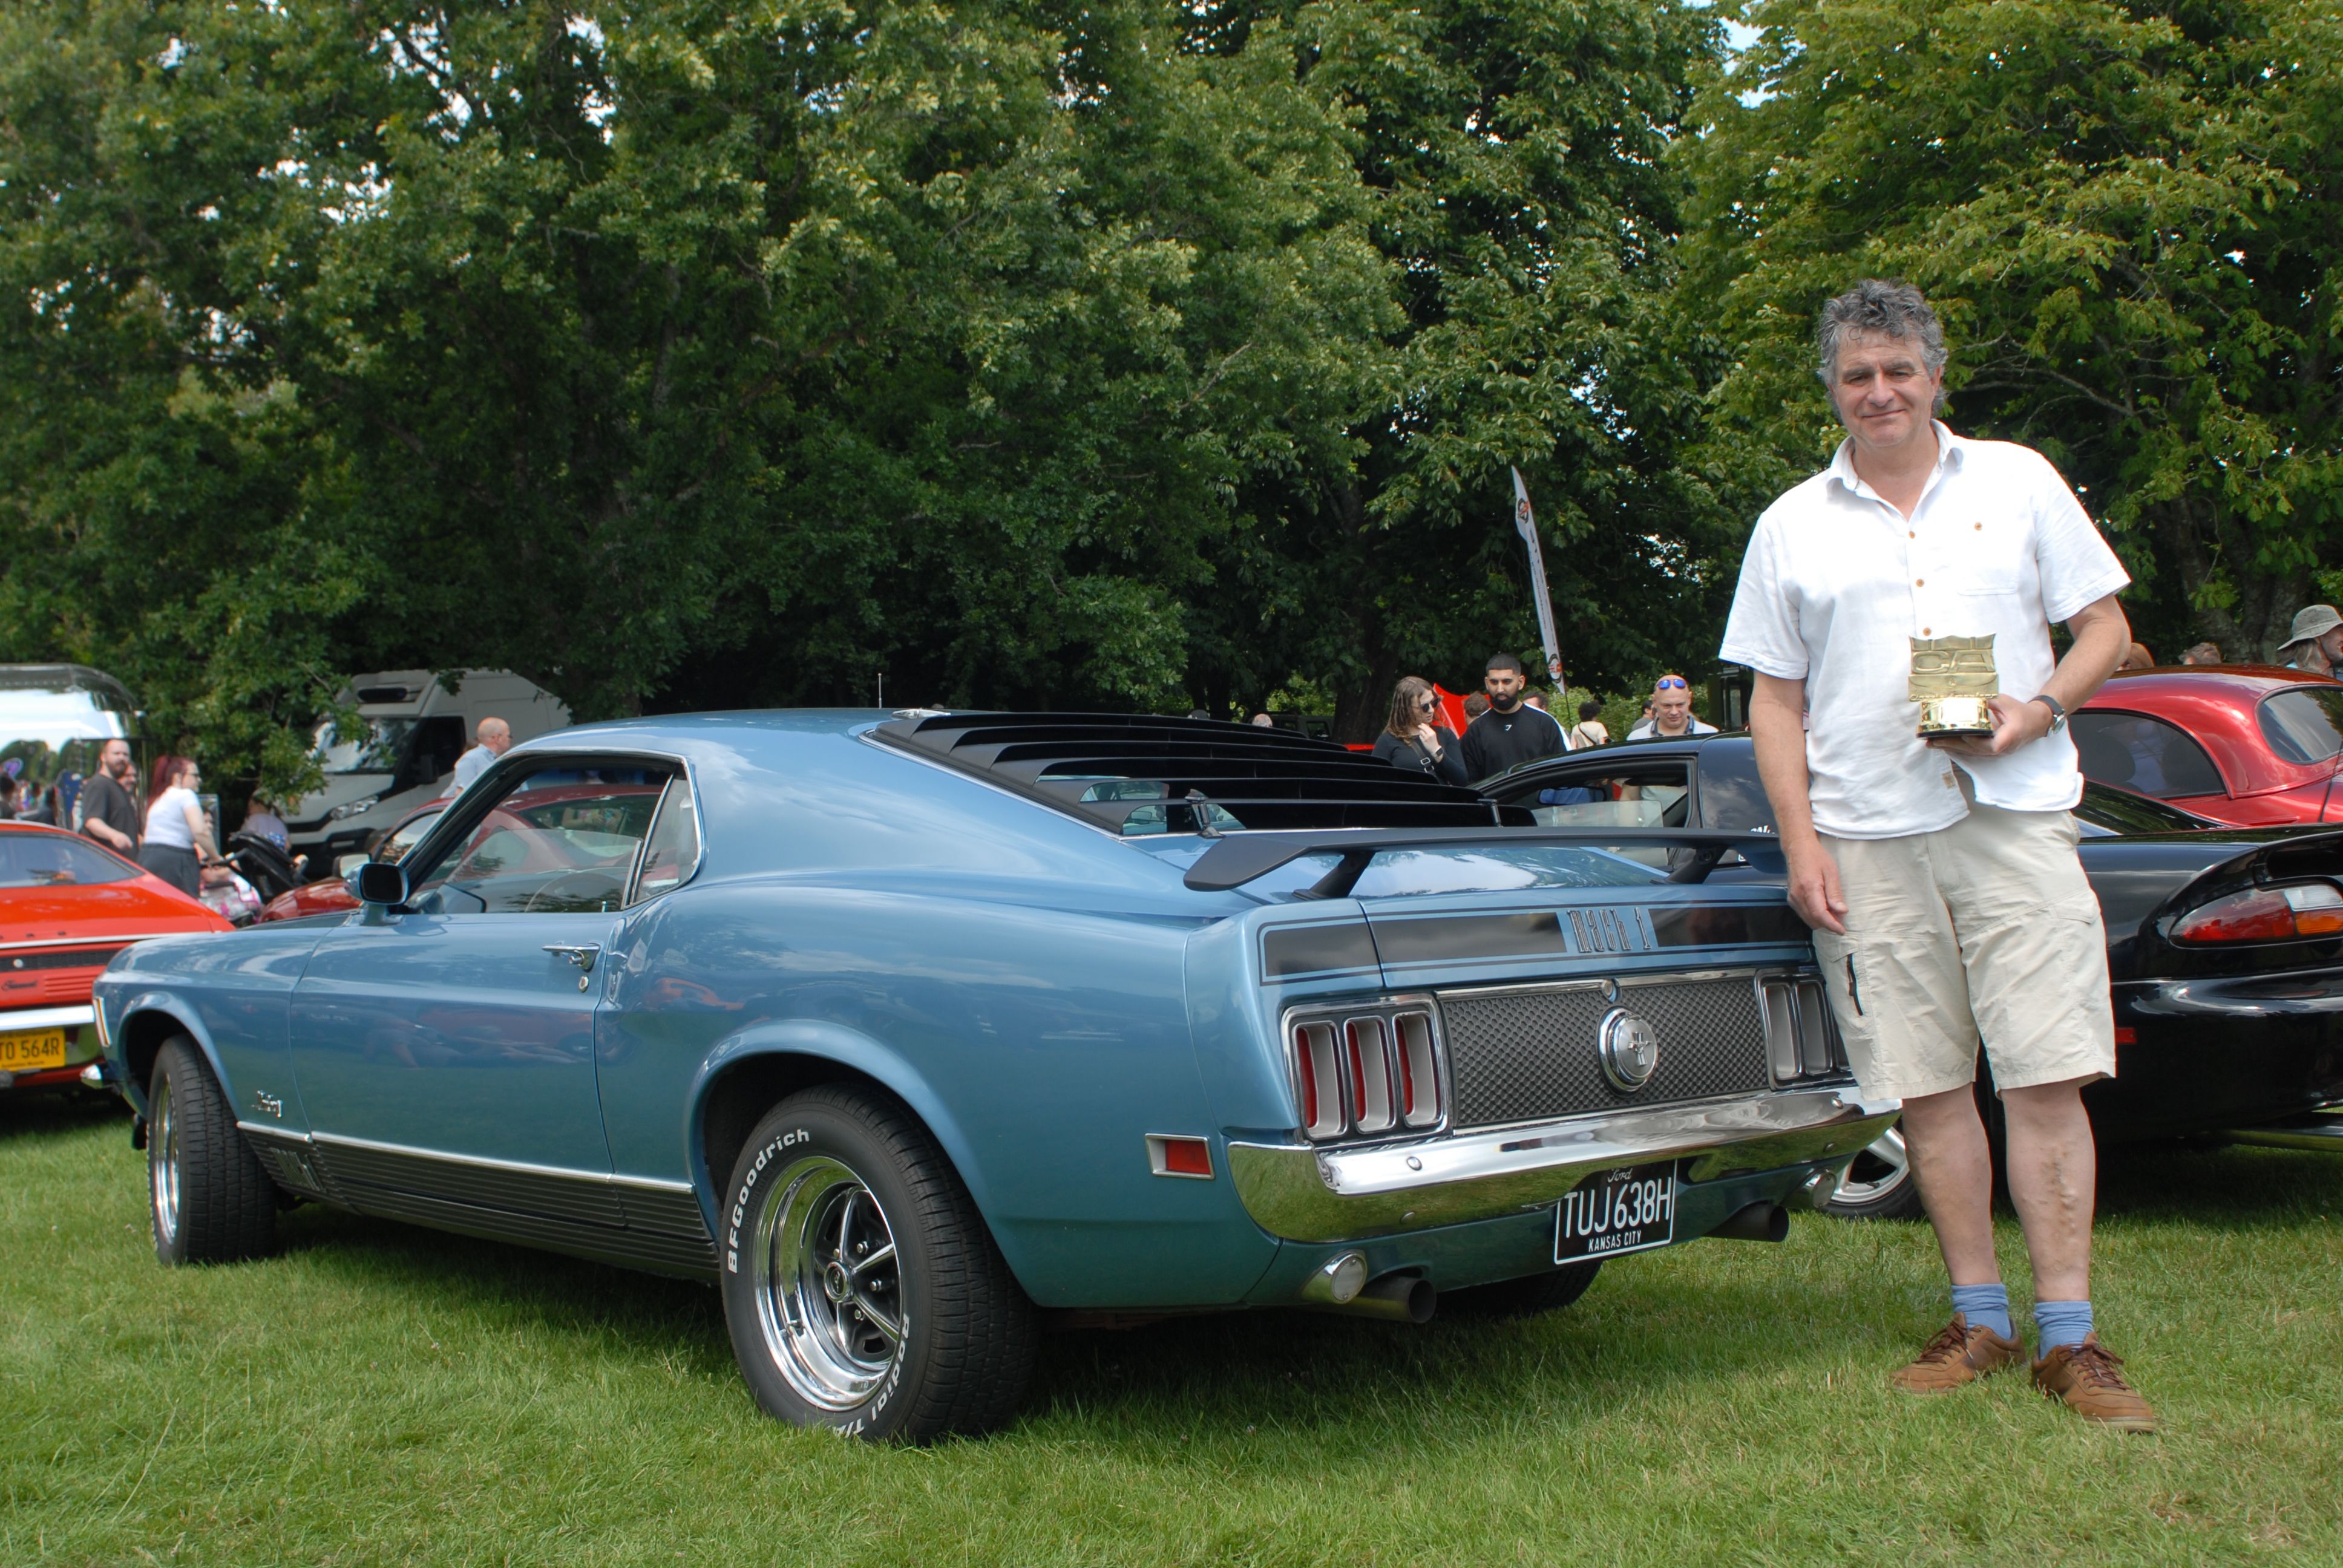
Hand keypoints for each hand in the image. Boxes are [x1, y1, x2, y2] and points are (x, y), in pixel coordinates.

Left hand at [1415, 723, 1441, 751]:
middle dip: (1421, 726)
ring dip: (1421, 732)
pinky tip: (1422, 737)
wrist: (1435, 748)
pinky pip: (1420, 736)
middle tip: (1419, 725)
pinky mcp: (1423, 741)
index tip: (1421, 723)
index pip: (1427, 727)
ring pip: (1421, 732)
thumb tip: (1426, 725)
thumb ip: (1430, 730)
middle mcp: (1429, 734)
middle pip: (1423, 728)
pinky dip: (1420, 736)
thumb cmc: (1434, 741)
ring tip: (1422, 734)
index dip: (1423, 725)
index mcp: (1433, 732)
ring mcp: (1426, 738)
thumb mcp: (1433, 735)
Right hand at [1785, 839, 1847, 933]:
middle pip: (1813, 921)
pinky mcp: (1791, 898)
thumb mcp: (1831, 872)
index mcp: (1809, 888)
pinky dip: (1814, 915)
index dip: (1832, 925)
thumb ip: (1835, 893)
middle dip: (1828, 923)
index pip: (1820, 915)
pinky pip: (1804, 914)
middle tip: (1841, 918)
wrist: (1797, 848)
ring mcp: (1792, 898)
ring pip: (1808, 919)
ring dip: (1821, 920)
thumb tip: (1841, 912)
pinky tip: (1823, 907)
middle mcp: (1797, 896)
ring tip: (1833, 912)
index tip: (1842, 931)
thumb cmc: (1816, 857)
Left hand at [1926, 693, 2052, 757]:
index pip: (1988, 745)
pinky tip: (1943, 744)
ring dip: (1950, 747)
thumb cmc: (2021, 712)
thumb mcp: (2005, 702)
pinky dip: (1957, 746)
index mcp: (2008, 738)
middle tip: (1932, 741)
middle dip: (1951, 745)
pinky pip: (1972, 750)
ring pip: (1971, 752)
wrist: (2036, 722)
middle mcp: (2001, 749)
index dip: (1973, 741)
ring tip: (1931, 743)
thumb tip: (1966, 696)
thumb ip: (1987, 701)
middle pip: (1973, 751)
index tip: (1959, 734)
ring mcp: (1995, 752)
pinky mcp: (1990, 751)